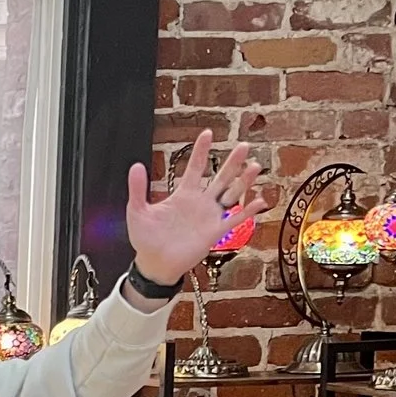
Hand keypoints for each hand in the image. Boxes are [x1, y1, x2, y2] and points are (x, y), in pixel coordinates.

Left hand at [126, 128, 267, 289]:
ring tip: (255, 166)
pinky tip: (260, 200)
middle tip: (243, 145)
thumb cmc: (145, 238)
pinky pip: (235, 219)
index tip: (208, 133)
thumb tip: (135, 165)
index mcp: (183, 194)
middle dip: (232, 162)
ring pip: (232, 194)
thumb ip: (138, 189)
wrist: (154, 263)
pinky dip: (248, 211)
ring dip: (243, 181)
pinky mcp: (215, 232)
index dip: (201, 151)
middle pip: (220, 177)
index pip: (194, 168)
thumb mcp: (137, 211)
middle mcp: (200, 201)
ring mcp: (210, 216)